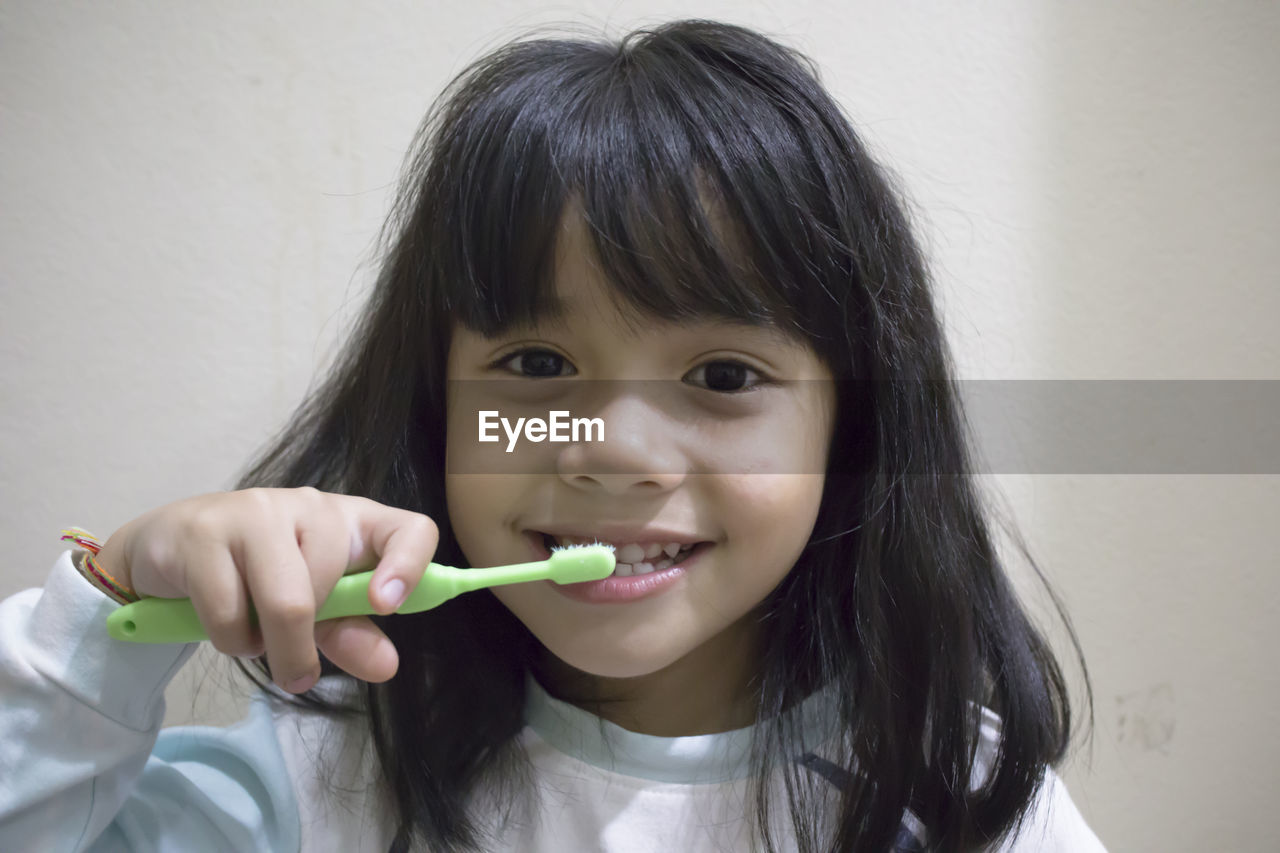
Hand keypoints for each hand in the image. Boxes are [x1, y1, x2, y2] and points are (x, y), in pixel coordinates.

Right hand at [94, 487, 438, 692]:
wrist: (168, 551)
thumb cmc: (256, 578)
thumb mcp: (314, 610)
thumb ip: (351, 634)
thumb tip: (386, 666)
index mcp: (352, 521)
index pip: (409, 529)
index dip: (409, 566)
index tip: (385, 606)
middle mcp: (310, 505)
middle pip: (329, 587)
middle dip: (304, 643)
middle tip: (287, 658)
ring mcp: (256, 511)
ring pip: (285, 602)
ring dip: (269, 646)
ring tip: (251, 639)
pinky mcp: (205, 531)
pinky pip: (230, 611)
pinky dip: (229, 640)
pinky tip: (221, 624)